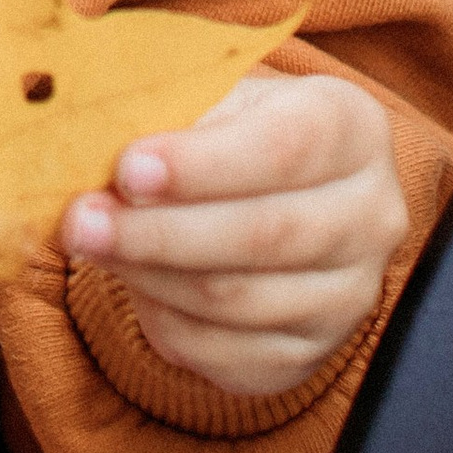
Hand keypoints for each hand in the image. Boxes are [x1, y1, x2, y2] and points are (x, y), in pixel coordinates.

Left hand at [58, 69, 405, 395]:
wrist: (284, 193)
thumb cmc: (241, 132)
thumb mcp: (221, 97)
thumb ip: (173, 113)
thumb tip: (95, 141)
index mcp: (354, 129)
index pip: (284, 149)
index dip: (202, 165)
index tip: (127, 167)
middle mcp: (370, 215)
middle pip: (262, 234)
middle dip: (158, 231)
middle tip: (82, 219)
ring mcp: (347, 294)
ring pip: (235, 299)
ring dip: (148, 275)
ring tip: (91, 244)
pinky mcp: (308, 355)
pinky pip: (223, 354)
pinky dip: (165, 320)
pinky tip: (135, 283)